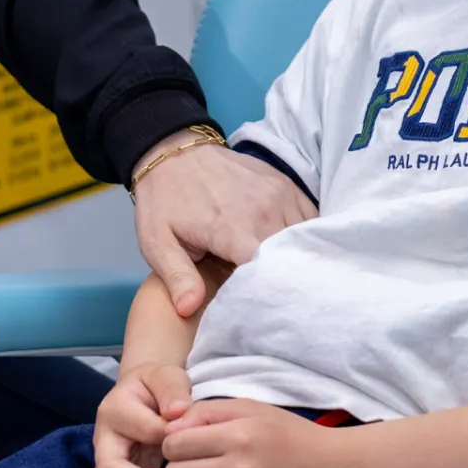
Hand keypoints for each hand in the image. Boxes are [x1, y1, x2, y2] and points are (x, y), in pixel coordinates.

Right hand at [91, 363, 192, 467]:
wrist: (144, 392)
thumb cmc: (158, 385)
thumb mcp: (167, 376)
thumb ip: (172, 389)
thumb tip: (177, 413)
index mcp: (117, 408)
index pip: (144, 431)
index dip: (171, 443)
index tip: (194, 447)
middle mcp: (104, 435)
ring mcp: (105, 458)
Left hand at [133, 142, 314, 315]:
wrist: (173, 152)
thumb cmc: (164, 202)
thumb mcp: (157, 242)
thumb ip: (177, 277)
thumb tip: (189, 309)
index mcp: (232, 228)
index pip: (268, 273)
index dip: (268, 297)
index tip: (263, 314)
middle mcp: (264, 209)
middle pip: (290, 258)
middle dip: (285, 282)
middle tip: (275, 301)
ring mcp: (279, 193)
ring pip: (304, 239)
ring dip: (297, 259)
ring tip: (283, 277)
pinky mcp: (286, 184)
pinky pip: (310, 218)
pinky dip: (304, 237)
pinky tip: (290, 251)